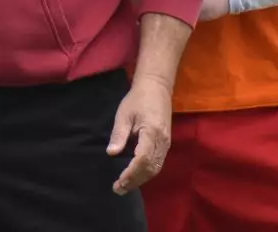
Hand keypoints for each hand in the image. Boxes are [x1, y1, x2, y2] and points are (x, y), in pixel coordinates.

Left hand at [106, 75, 172, 194]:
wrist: (156, 87)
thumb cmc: (137, 99)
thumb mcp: (124, 113)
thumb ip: (119, 134)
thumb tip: (111, 153)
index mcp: (151, 132)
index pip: (142, 159)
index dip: (131, 173)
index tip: (118, 182)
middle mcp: (162, 141)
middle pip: (150, 168)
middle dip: (135, 181)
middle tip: (118, 189)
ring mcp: (166, 143)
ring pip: (156, 168)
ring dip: (141, 180)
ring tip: (125, 186)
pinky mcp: (166, 144)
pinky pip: (158, 163)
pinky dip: (147, 173)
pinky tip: (136, 176)